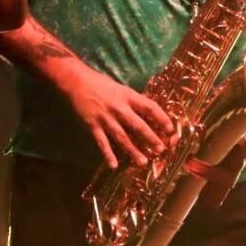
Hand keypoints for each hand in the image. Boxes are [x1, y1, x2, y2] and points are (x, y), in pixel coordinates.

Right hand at [59, 64, 174, 168]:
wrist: (76, 81)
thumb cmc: (101, 84)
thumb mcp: (121, 89)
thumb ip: (132, 101)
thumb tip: (149, 114)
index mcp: (127, 96)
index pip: (149, 107)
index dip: (161, 117)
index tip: (170, 129)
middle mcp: (118, 107)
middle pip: (138, 125)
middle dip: (150, 138)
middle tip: (160, 150)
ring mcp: (105, 117)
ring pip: (121, 137)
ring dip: (133, 150)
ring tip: (143, 162)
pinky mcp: (93, 124)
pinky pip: (102, 142)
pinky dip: (108, 154)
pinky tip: (113, 165)